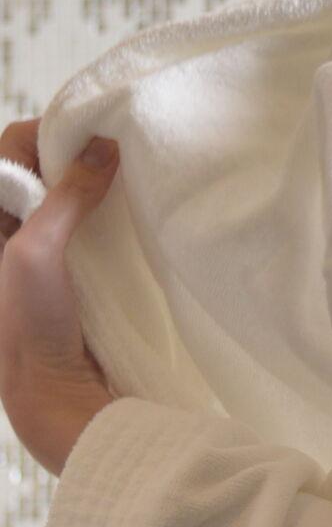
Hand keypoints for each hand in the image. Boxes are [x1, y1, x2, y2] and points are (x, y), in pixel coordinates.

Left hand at [0, 118, 122, 474]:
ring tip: (124, 180)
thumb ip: (68, 195)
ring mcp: (32, 252)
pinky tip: (124, 217)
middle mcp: (3, 231)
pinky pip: (80, 226)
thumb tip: (104, 147)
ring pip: (62, 197)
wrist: (49, 394)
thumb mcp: (38, 250)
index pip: (9, 149)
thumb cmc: (26, 323)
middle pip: (37, 169)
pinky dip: (100, 214)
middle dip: (74, 156)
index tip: (92, 132)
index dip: (47, 134)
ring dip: (90, 186)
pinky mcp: (62, 273)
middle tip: (115, 153)